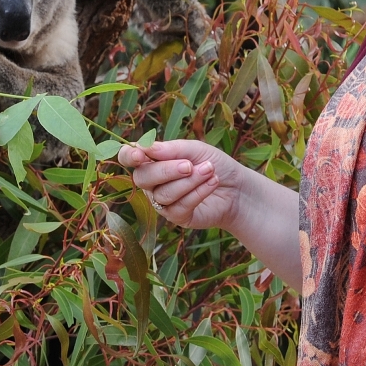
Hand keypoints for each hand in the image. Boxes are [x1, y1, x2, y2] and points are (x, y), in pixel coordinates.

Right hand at [117, 139, 243, 230]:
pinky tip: (212, 182)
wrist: (237, 186)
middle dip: (166, 170)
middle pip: (142, 178)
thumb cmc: (213, 164)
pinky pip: (178, 207)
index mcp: (152, 161)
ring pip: (163, 194)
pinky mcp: (177, 217)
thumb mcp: (195, 149)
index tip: (141, 155)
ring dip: (189, 181)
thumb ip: (171, 149)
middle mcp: (152, 183)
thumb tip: (146, 148)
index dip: (129, 156)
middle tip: (189, 165)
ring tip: (209, 171)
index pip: (128, 157)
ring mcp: (163, 202)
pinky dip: (197, 193)